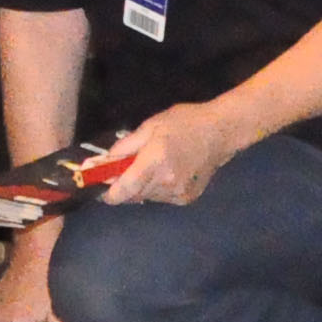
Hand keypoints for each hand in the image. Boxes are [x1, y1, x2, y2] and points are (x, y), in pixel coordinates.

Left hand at [93, 99, 243, 207]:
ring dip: (141, 187)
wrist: (220, 132)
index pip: (125, 189)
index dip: (109, 194)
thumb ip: (125, 147)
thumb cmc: (183, 123)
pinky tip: (165, 173)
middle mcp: (166, 182)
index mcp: (155, 161)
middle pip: (134, 195)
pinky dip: (156, 189)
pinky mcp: (187, 199)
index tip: (101, 190)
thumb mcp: (149, 127)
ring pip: (147, 197)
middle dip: (125, 186)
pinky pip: (161, 198)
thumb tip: (103, 162)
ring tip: (151, 166)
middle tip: (125, 170)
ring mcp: (178, 193)